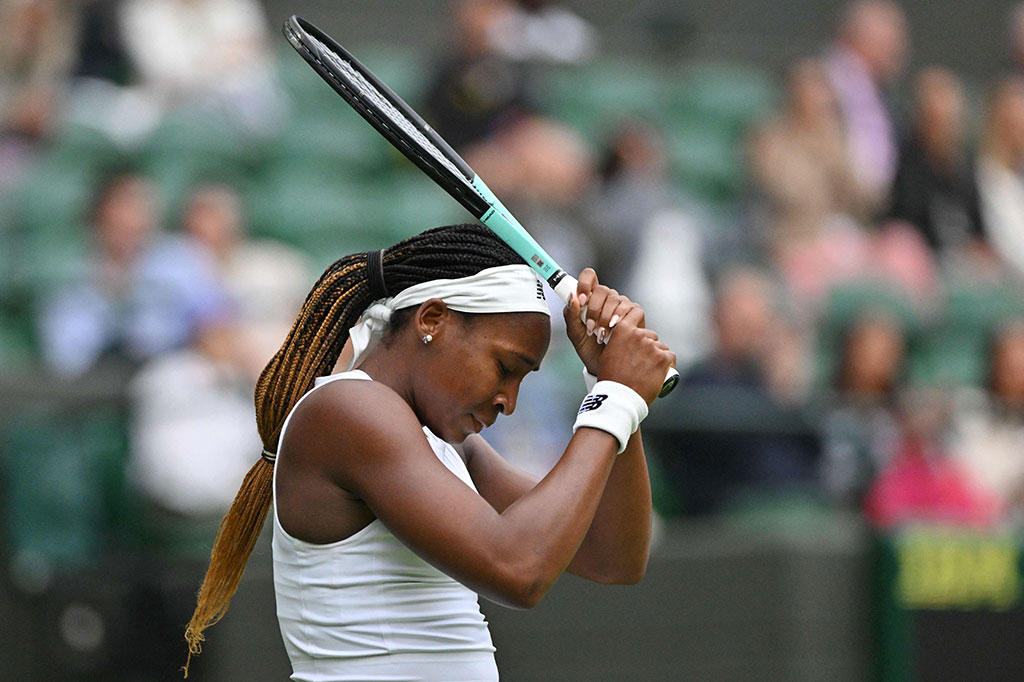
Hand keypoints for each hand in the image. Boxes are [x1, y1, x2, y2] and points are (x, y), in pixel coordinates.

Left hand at [563, 269, 674, 403]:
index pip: (589, 277)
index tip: (581, 300)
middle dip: (595, 310)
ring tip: (602, 335)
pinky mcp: (635, 313)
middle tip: (591, 328)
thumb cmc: (590, 350)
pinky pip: (630, 308)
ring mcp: (621, 304)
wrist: (606, 366)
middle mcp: (607, 298)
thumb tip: (571, 297)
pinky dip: (621, 319)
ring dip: (607, 318)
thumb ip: (571, 315)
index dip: (585, 284)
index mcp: (591, 298)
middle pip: (602, 290)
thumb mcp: (575, 335)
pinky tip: (615, 330)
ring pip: (616, 299)